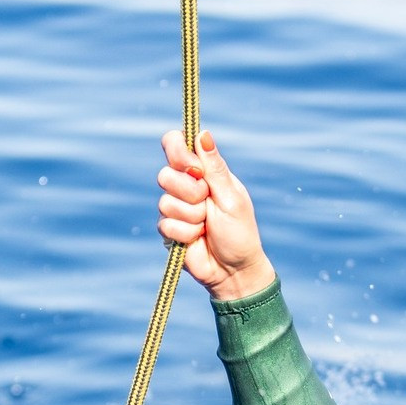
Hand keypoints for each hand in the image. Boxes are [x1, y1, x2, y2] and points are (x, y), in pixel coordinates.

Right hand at [157, 129, 276, 300]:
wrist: (234, 270)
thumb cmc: (240, 233)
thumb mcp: (231, 197)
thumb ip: (214, 168)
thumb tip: (203, 134)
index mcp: (203, 172)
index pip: (175, 144)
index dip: (178, 153)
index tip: (194, 169)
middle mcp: (185, 186)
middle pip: (165, 174)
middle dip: (189, 192)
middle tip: (207, 203)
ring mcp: (175, 208)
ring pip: (165, 202)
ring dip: (191, 217)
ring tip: (206, 225)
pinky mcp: (169, 229)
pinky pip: (166, 225)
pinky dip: (186, 233)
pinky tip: (197, 238)